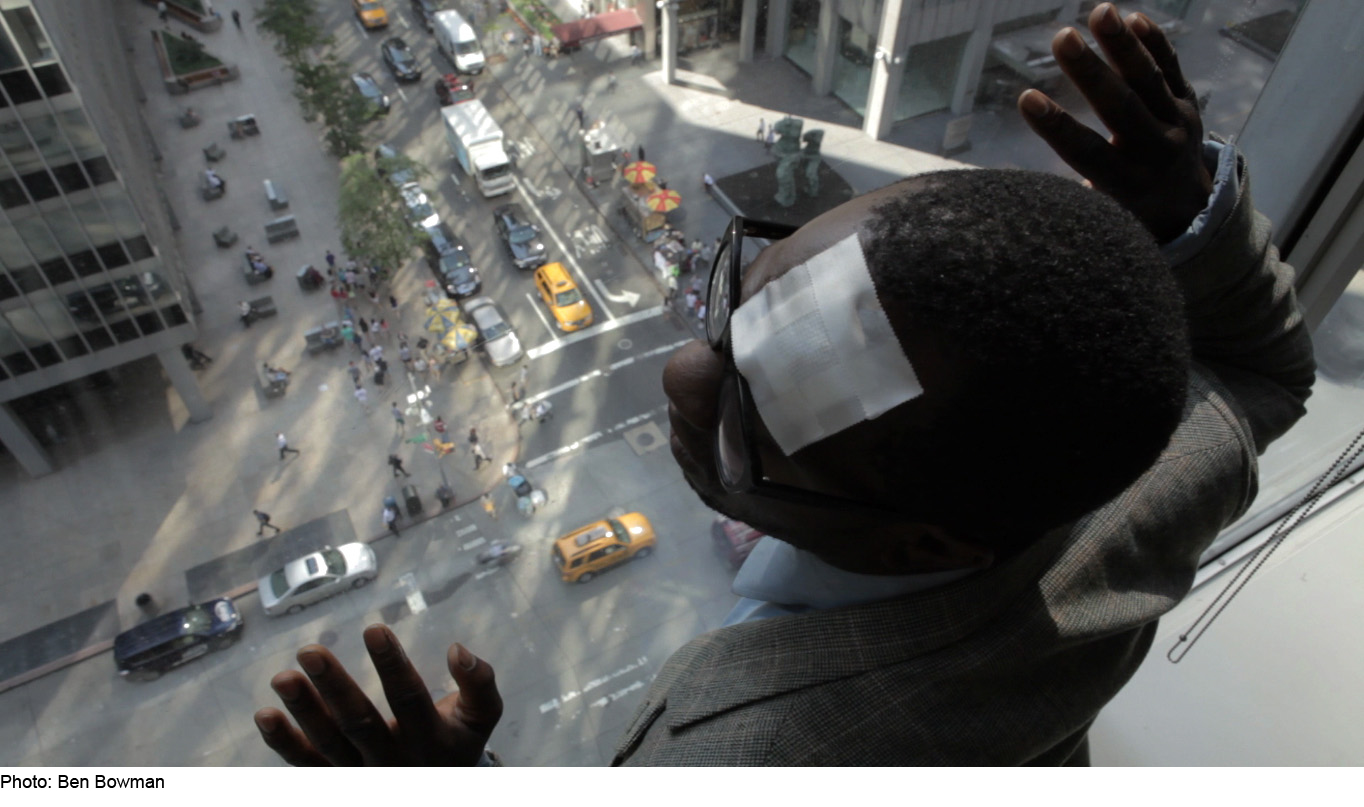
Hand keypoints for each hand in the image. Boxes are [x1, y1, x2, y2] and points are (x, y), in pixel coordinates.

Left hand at [253, 624, 501, 765]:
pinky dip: (284, 743)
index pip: (409, 698)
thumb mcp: (481, 717)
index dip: (391, 664)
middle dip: (334, 687)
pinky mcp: (337, 783)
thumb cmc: (456, 742)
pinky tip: (266, 714)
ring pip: (328, 745)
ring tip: (282, 677)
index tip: (373, 629)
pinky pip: (307, 766)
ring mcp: (362, 776)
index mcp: (431, 740)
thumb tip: (459, 649)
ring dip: (304, 712)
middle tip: (308, 650)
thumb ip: (479, 683)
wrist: (438, 792)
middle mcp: (394, 763)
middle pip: (360, 724)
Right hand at [1019, 3, 1211, 241]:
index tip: (1026, 99)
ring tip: (1101, 10)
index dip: (1056, 127)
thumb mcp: (1101, 210)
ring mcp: (1178, 123)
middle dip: (1090, 72)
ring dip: (1123, 44)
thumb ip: (1074, 186)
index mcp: (1126, 183)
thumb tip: (1016, 177)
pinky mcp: (1191, 103)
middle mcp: (1155, 152)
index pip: (1087, 153)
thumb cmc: (1122, 206)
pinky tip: (1134, 18)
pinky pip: (1172, 69)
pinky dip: (1156, 43)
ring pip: (1150, 80)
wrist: (1186, 205)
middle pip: (1121, 107)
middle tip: (1061, 39)